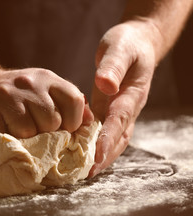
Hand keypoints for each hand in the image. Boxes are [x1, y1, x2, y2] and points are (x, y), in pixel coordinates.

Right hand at [0, 67, 93, 144]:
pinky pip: (5, 139)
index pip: (74, 100)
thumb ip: (66, 102)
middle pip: (52, 121)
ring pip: (28, 132)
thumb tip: (90, 122)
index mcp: (46, 78)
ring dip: (24, 139)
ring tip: (15, 130)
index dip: (73, 121)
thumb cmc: (16, 94)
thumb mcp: (44, 89)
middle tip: (33, 129)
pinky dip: (5, 143)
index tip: (63, 129)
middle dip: (46, 132)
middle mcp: (26, 83)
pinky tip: (0, 133)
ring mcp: (4, 97)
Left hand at [89, 20, 160, 176]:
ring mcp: (119, 110)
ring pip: (113, 138)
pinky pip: (104, 130)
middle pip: (118, 138)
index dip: (108, 139)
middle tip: (86, 173)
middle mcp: (127, 107)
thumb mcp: (119, 49)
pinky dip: (93, 142)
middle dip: (104, 156)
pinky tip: (77, 150)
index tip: (96, 156)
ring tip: (81, 170)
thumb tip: (105, 86)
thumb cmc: (127, 43)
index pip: (119, 120)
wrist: (137, 42)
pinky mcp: (110, 108)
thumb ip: (113, 67)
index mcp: (131, 94)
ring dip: (100, 154)